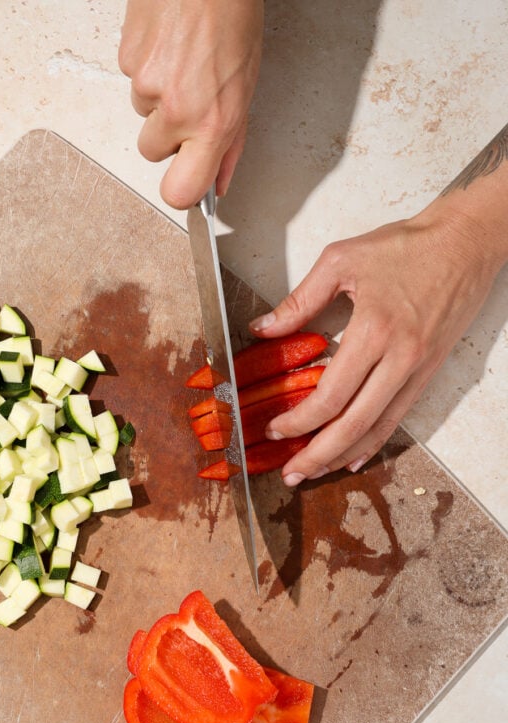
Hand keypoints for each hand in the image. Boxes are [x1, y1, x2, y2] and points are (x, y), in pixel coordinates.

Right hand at [118, 0, 263, 208]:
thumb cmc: (233, 16)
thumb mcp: (246, 86)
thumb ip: (230, 142)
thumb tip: (218, 182)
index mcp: (213, 122)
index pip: (180, 192)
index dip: (178, 191)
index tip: (183, 182)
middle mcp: (178, 109)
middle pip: (153, 153)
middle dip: (166, 135)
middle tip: (188, 101)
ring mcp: (148, 85)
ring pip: (142, 114)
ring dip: (157, 97)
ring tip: (181, 61)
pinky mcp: (127, 60)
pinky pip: (131, 80)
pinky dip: (146, 67)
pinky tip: (167, 44)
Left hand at [249, 200, 505, 485]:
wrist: (466, 241)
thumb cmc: (406, 246)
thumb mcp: (341, 261)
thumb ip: (299, 300)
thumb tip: (263, 327)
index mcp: (374, 331)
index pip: (330, 395)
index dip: (299, 420)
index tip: (275, 429)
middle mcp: (399, 358)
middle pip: (353, 424)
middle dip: (317, 455)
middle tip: (291, 473)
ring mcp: (417, 369)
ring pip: (377, 428)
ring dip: (343, 455)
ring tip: (314, 472)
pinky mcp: (428, 371)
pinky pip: (398, 417)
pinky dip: (374, 441)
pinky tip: (354, 455)